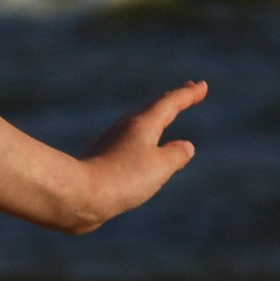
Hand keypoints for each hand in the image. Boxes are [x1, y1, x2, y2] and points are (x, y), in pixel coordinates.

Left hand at [72, 79, 204, 222]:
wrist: (77, 195)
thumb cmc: (122, 179)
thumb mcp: (159, 167)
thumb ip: (176, 156)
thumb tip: (185, 147)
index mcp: (143, 124)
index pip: (170, 103)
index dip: (188, 94)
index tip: (202, 85)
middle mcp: (125, 128)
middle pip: (153, 108)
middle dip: (172, 100)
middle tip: (188, 91)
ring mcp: (110, 142)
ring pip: (136, 123)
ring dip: (154, 117)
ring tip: (163, 116)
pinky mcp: (99, 159)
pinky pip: (127, 142)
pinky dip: (140, 139)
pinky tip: (136, 149)